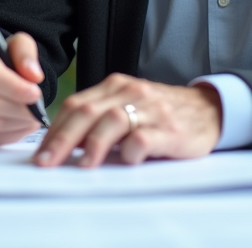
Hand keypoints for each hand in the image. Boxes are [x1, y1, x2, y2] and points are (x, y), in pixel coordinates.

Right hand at [0, 32, 45, 146]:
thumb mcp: (14, 47)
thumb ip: (25, 53)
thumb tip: (34, 75)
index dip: (15, 87)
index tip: (35, 94)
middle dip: (21, 110)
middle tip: (37, 109)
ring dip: (18, 124)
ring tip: (30, 117)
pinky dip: (8, 135)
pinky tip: (17, 124)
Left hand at [35, 74, 221, 167]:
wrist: (209, 109)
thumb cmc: (162, 113)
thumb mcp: (129, 106)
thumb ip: (101, 117)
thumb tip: (65, 143)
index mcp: (116, 86)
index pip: (76, 104)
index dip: (55, 129)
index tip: (41, 152)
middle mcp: (130, 93)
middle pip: (88, 112)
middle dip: (63, 138)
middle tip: (48, 161)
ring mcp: (151, 109)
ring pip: (112, 121)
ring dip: (93, 145)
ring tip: (81, 165)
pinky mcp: (170, 129)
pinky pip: (143, 137)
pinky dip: (129, 150)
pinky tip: (124, 160)